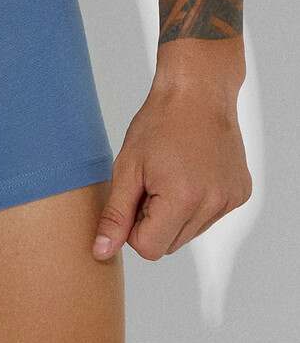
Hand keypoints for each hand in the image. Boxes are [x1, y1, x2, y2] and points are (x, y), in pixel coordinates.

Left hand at [92, 79, 251, 260]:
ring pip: (190, 232)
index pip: (149, 249)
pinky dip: (196, 203)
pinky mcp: (240, 193)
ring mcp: (230, 200)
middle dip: (154, 221)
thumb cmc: (159, 122)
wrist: (197, 91)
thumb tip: (101, 252)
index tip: (135, 196)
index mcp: (182, 199)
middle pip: (170, 244)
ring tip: (171, 174)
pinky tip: (191, 171)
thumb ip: (115, 215)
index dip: (133, 227)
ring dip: (175, 213)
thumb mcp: (127, 167)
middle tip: (151, 181)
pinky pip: (209, 216)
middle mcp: (213, 204)